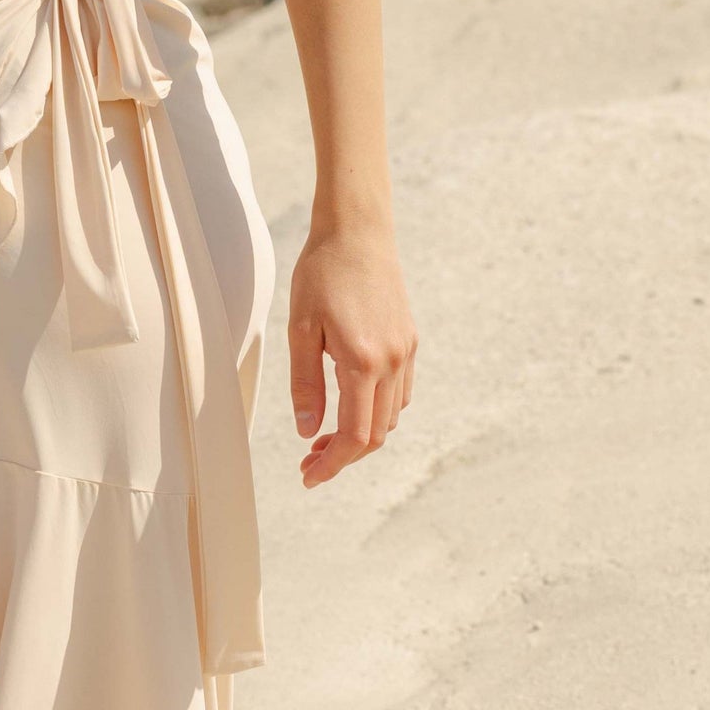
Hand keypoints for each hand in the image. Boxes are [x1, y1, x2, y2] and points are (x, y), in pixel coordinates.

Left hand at [286, 223, 416, 486]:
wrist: (357, 232)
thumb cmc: (321, 274)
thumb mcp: (300, 330)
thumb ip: (305, 384)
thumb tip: (308, 430)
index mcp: (362, 362)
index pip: (355, 435)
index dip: (333, 464)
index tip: (309, 477)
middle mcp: (392, 362)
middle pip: (376, 434)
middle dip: (343, 456)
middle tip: (308, 462)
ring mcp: (405, 352)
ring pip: (390, 417)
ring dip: (360, 435)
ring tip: (323, 437)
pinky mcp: (409, 341)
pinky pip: (399, 393)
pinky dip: (376, 411)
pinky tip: (349, 405)